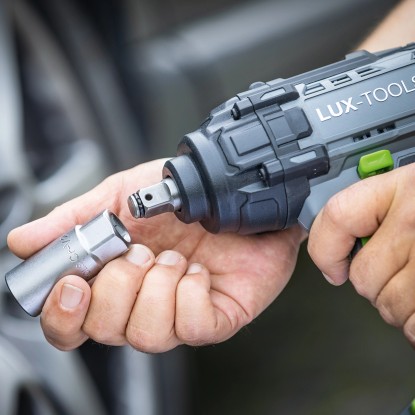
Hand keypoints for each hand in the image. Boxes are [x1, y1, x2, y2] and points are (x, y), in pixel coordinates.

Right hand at [8, 159, 304, 351]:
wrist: (235, 192)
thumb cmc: (183, 197)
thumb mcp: (122, 196)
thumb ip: (75, 220)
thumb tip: (22, 241)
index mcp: (116, 280)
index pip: (73, 322)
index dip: (63, 314)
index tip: (73, 283)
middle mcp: (144, 304)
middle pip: (105, 330)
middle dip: (118, 287)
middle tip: (140, 251)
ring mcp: (180, 315)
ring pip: (147, 335)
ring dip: (156, 287)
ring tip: (174, 257)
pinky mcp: (216, 319)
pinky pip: (192, 327)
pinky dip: (190, 292)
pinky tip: (197, 270)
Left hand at [308, 164, 414, 344]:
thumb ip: (381, 203)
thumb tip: (347, 228)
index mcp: (402, 187)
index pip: (336, 218)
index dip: (327, 249)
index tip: (333, 266)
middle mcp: (413, 221)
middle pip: (362, 275)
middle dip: (371, 285)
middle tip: (393, 274)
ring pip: (388, 304)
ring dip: (398, 306)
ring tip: (414, 287)